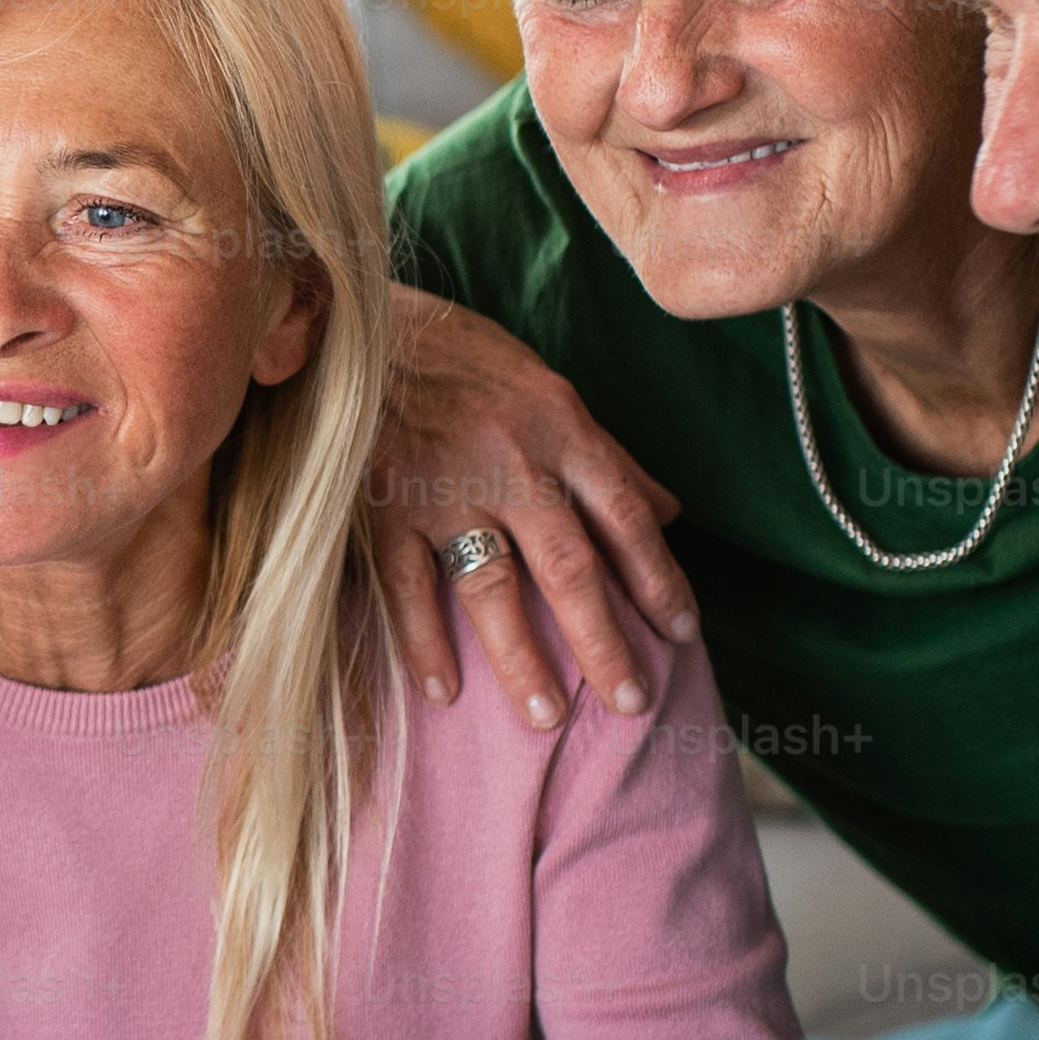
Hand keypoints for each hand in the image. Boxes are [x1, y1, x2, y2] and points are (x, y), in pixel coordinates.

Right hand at [372, 286, 693, 729]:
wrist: (356, 325)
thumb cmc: (460, 359)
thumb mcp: (545, 388)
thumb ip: (606, 455)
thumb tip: (670, 510)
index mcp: (559, 426)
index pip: (624, 514)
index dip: (657, 577)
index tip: (682, 634)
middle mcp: (510, 460)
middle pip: (569, 564)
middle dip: (604, 639)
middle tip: (632, 703)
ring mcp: (443, 485)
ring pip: (492, 585)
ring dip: (520, 656)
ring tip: (546, 715)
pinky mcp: (381, 504)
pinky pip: (407, 584)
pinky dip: (422, 639)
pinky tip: (442, 690)